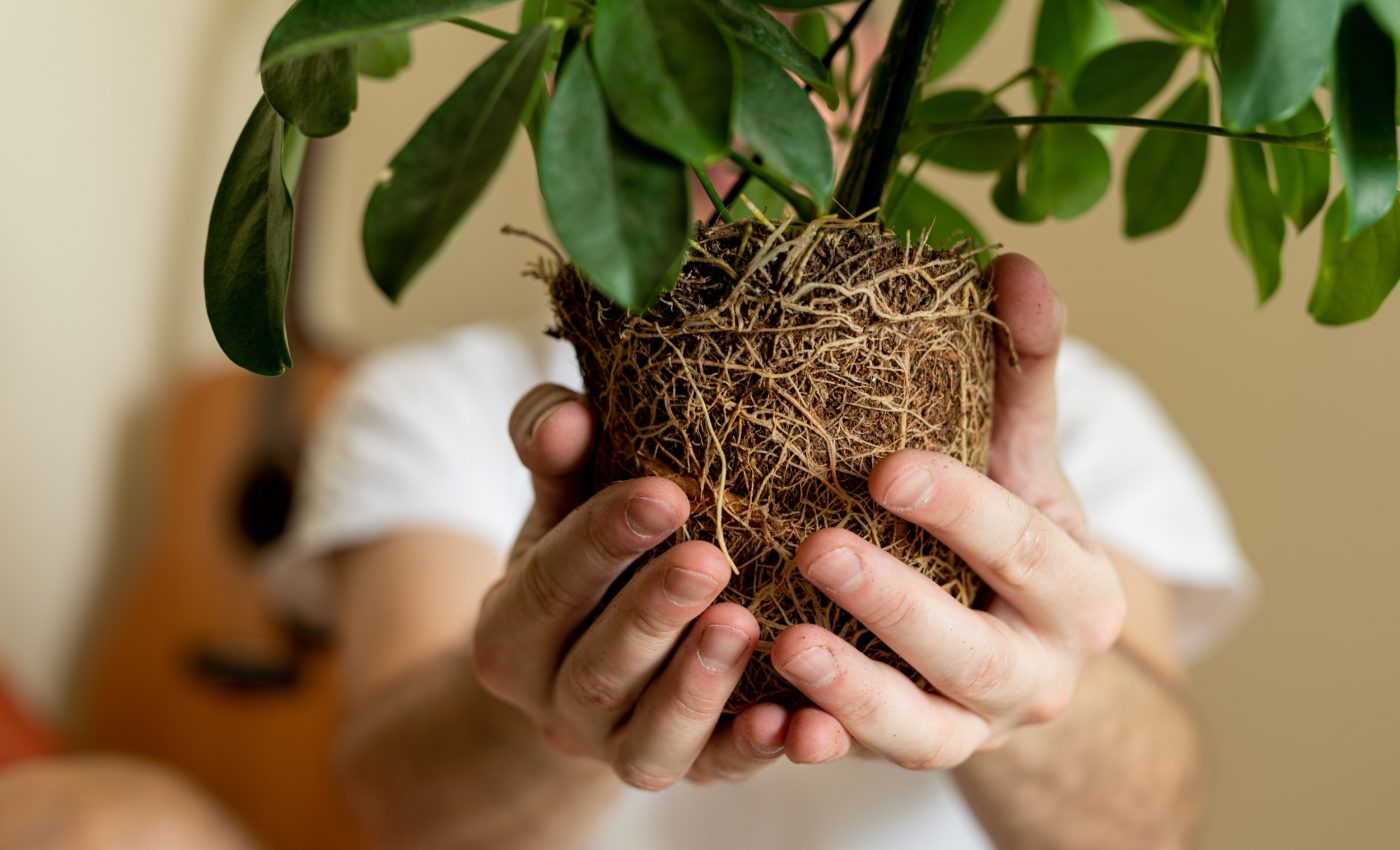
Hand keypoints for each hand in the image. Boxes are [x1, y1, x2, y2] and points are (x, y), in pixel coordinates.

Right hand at [472, 387, 816, 789]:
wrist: (583, 668)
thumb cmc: (582, 563)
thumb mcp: (558, 506)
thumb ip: (557, 457)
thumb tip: (569, 416)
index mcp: (511, 635)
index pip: (551, 585)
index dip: (602, 540)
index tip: (663, 493)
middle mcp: (555, 704)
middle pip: (599, 668)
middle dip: (654, 614)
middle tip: (710, 561)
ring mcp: (616, 749)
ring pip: (648, 740)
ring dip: (698, 686)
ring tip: (745, 625)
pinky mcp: (683, 774)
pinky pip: (715, 774)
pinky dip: (752, 752)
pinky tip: (796, 719)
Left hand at [769, 254, 1127, 768]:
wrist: (1026, 657)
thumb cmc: (1012, 538)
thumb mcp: (1022, 463)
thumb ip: (1019, 375)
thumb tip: (1016, 263)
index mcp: (1074, 592)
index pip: (1023, 546)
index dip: (961, 509)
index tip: (887, 467)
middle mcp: (1035, 676)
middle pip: (974, 651)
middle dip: (898, 604)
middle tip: (819, 548)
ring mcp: (972, 731)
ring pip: (922, 732)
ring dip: (853, 693)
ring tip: (784, 646)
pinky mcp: (910, 758)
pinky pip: (861, 765)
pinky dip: (815, 749)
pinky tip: (766, 725)